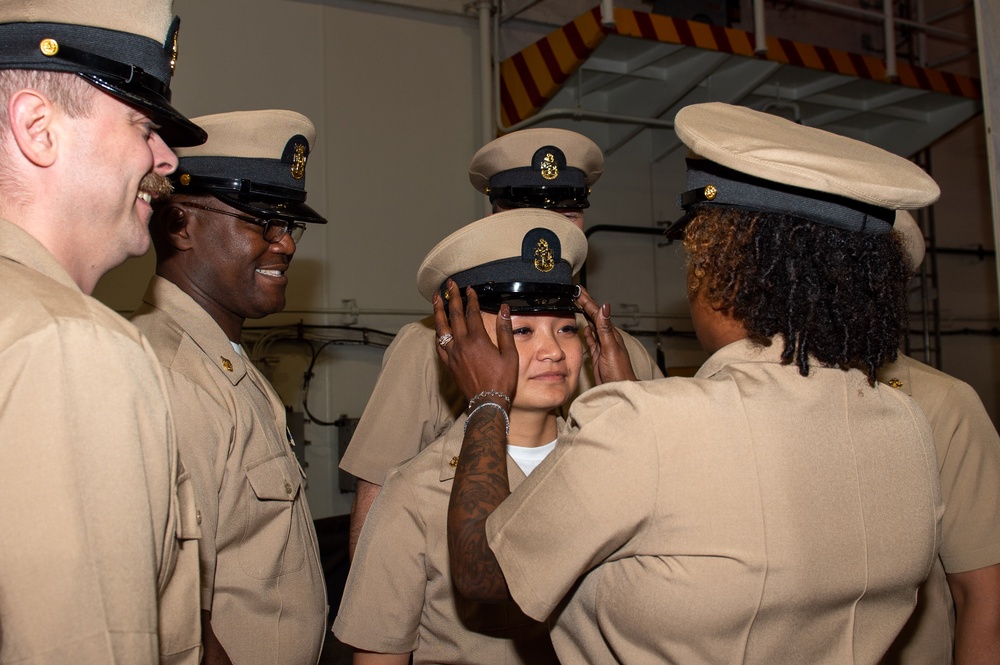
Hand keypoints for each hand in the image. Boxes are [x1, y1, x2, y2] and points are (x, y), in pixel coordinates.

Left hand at [433, 280, 518, 404]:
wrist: (487, 402)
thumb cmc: (502, 380)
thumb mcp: (509, 354)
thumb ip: (505, 330)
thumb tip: (504, 309)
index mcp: (478, 339)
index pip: (471, 312)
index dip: (470, 298)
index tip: (469, 289)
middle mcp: (462, 344)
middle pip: (454, 315)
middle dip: (451, 298)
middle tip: (449, 285)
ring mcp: (453, 354)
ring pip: (442, 328)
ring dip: (438, 311)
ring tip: (435, 299)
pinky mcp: (449, 364)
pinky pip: (439, 345)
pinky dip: (438, 333)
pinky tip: (438, 328)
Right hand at [576, 286, 636, 383]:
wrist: (619, 389)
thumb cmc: (619, 372)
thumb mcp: (610, 348)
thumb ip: (606, 328)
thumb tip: (605, 307)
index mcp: (610, 333)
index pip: (597, 313)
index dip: (587, 301)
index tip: (579, 290)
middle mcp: (606, 337)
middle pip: (593, 316)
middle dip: (585, 303)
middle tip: (577, 292)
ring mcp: (602, 346)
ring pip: (591, 326)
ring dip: (585, 315)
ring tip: (578, 305)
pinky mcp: (598, 354)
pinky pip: (591, 340)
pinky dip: (586, 332)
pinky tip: (584, 328)